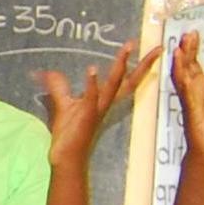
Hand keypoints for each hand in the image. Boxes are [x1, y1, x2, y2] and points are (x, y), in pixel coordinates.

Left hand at [45, 34, 165, 166]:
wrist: (66, 156)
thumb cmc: (68, 132)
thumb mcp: (63, 103)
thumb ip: (58, 86)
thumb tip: (46, 72)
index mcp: (105, 100)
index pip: (127, 80)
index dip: (142, 66)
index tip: (156, 50)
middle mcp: (106, 104)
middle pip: (130, 82)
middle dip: (144, 65)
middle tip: (157, 48)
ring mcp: (97, 109)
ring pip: (113, 86)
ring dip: (119, 68)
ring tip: (127, 50)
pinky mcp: (86, 115)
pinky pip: (91, 97)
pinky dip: (92, 83)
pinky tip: (93, 69)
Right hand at [170, 37, 203, 166]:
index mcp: (200, 88)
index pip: (194, 64)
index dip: (193, 50)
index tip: (194, 34)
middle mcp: (192, 92)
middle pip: (186, 67)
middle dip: (186, 51)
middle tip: (188, 34)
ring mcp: (190, 101)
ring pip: (182, 78)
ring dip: (180, 63)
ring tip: (180, 47)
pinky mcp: (191, 111)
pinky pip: (186, 94)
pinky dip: (183, 82)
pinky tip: (182, 71)